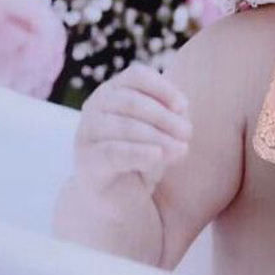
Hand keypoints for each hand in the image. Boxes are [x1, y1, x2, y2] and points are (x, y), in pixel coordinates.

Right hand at [74, 63, 191, 190]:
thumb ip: (171, 117)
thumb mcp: (162, 131)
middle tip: (188, 134)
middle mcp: (95, 107)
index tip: (184, 107)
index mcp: (114, 91)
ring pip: (125, 126)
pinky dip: (139, 152)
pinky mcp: (86, 162)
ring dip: (159, 137)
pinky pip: (114, 152)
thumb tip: (181, 113)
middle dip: (165, 117)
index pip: (137, 76)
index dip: (163, 88)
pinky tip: (158, 155)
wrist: (120, 198)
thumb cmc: (144, 156)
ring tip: (182, 149)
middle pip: (132, 102)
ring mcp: (86, 133)